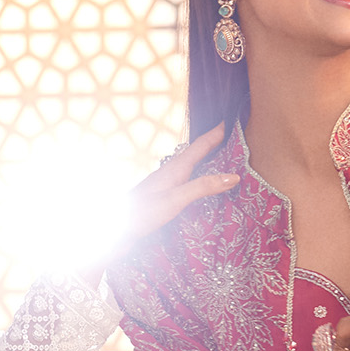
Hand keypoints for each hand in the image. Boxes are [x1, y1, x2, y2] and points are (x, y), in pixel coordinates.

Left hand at [120, 126, 240, 246]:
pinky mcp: (164, 198)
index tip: (232, 119)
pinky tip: (204, 189)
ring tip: (226, 160)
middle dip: (215, 145)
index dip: (217, 132)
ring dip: (209, 162)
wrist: (114, 231)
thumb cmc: (141, 213)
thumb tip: (233, 176)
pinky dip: (201, 179)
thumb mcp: (175, 199)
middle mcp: (172, 173)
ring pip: (193, 168)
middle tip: (235, 139)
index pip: (201, 144)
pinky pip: (188, 183)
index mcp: (175, 168)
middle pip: (198, 154)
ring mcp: (167, 185)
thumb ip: (202, 187)